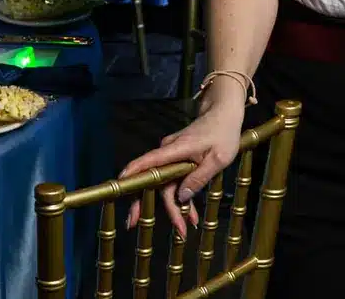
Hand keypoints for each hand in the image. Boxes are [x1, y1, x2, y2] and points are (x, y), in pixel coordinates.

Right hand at [116, 100, 244, 236]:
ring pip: (166, 185)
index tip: (120, 188)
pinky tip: (191, 214)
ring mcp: (172, 157)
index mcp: (175, 150)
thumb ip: (198, 178)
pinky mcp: (178, 160)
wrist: (224, 114)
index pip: (148, 163)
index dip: (132, 174)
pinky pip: (174, 181)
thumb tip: (181, 197)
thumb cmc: (223, 134)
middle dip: (146, 206)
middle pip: (154, 181)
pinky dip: (181, 198)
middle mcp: (168, 153)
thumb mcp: (218, 159)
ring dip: (173, 208)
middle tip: (135, 225)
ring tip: (183, 229)